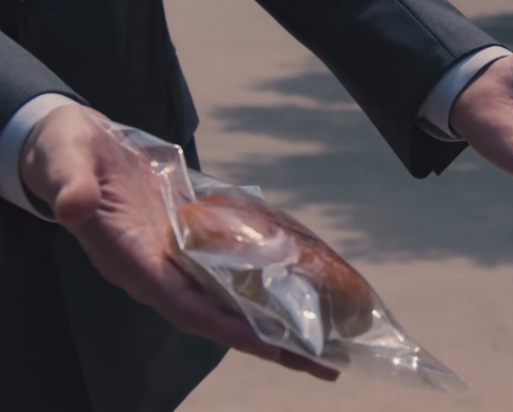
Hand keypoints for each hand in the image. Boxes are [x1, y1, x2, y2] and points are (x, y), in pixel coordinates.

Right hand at [20, 105, 337, 380]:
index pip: (183, 305)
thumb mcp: (63, 158)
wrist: (73, 146)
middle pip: (215, 318)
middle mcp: (154, 272)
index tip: (271, 344)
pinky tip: (292, 293)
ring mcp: (172, 261)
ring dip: (269, 324)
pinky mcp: (184, 244)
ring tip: (318, 342)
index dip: (226, 326)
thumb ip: (69, 183)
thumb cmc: (65, 152)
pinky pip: (226, 275)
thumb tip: (72, 205)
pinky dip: (258, 289)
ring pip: (225, 302)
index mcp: (128, 259)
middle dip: (265, 342)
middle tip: (321, 363)